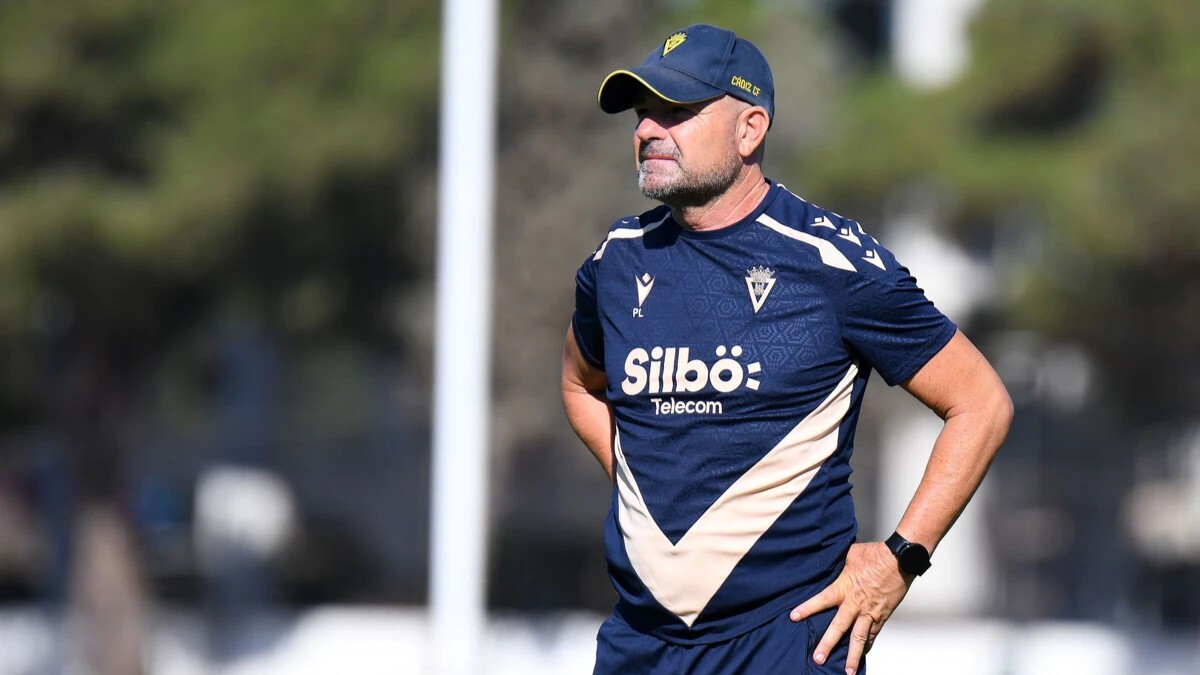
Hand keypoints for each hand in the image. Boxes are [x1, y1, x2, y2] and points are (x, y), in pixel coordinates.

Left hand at [789, 541, 913, 674]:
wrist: (900, 560)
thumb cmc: (876, 554)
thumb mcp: (850, 555)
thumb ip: (838, 563)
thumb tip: (828, 560)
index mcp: (845, 587)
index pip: (821, 600)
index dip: (807, 608)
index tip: (794, 617)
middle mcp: (856, 604)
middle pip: (838, 627)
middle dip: (827, 644)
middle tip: (818, 658)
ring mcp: (870, 612)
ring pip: (859, 638)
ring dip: (852, 656)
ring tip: (847, 671)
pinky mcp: (882, 616)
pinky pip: (873, 634)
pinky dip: (867, 645)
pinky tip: (863, 654)